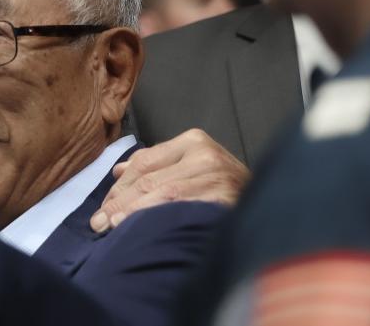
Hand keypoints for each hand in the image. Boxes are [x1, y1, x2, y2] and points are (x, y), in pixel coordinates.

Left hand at [90, 129, 249, 231]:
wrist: (271, 205)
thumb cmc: (224, 187)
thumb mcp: (191, 167)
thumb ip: (156, 165)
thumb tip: (117, 172)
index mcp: (193, 141)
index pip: (144, 162)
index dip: (119, 187)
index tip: (102, 208)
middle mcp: (204, 154)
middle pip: (149, 179)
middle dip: (119, 202)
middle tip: (98, 223)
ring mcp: (216, 175)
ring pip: (162, 194)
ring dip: (132, 213)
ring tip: (111, 227)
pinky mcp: (225, 198)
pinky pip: (183, 210)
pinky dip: (158, 219)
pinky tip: (143, 229)